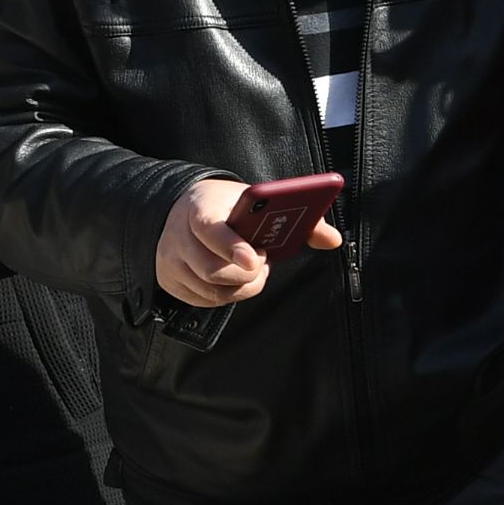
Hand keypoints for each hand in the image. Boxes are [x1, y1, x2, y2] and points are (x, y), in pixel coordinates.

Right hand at [155, 174, 336, 308]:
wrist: (186, 208)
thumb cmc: (231, 207)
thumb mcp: (257, 203)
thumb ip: (298, 220)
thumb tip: (333, 239)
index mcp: (200, 208)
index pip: (210, 230)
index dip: (232, 246)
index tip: (255, 259)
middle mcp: (179, 235)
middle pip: (212, 270)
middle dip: (246, 274)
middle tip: (261, 262)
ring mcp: (170, 261)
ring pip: (211, 291)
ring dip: (241, 287)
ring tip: (252, 269)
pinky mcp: (170, 281)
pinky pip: (204, 301)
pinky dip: (227, 295)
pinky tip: (236, 279)